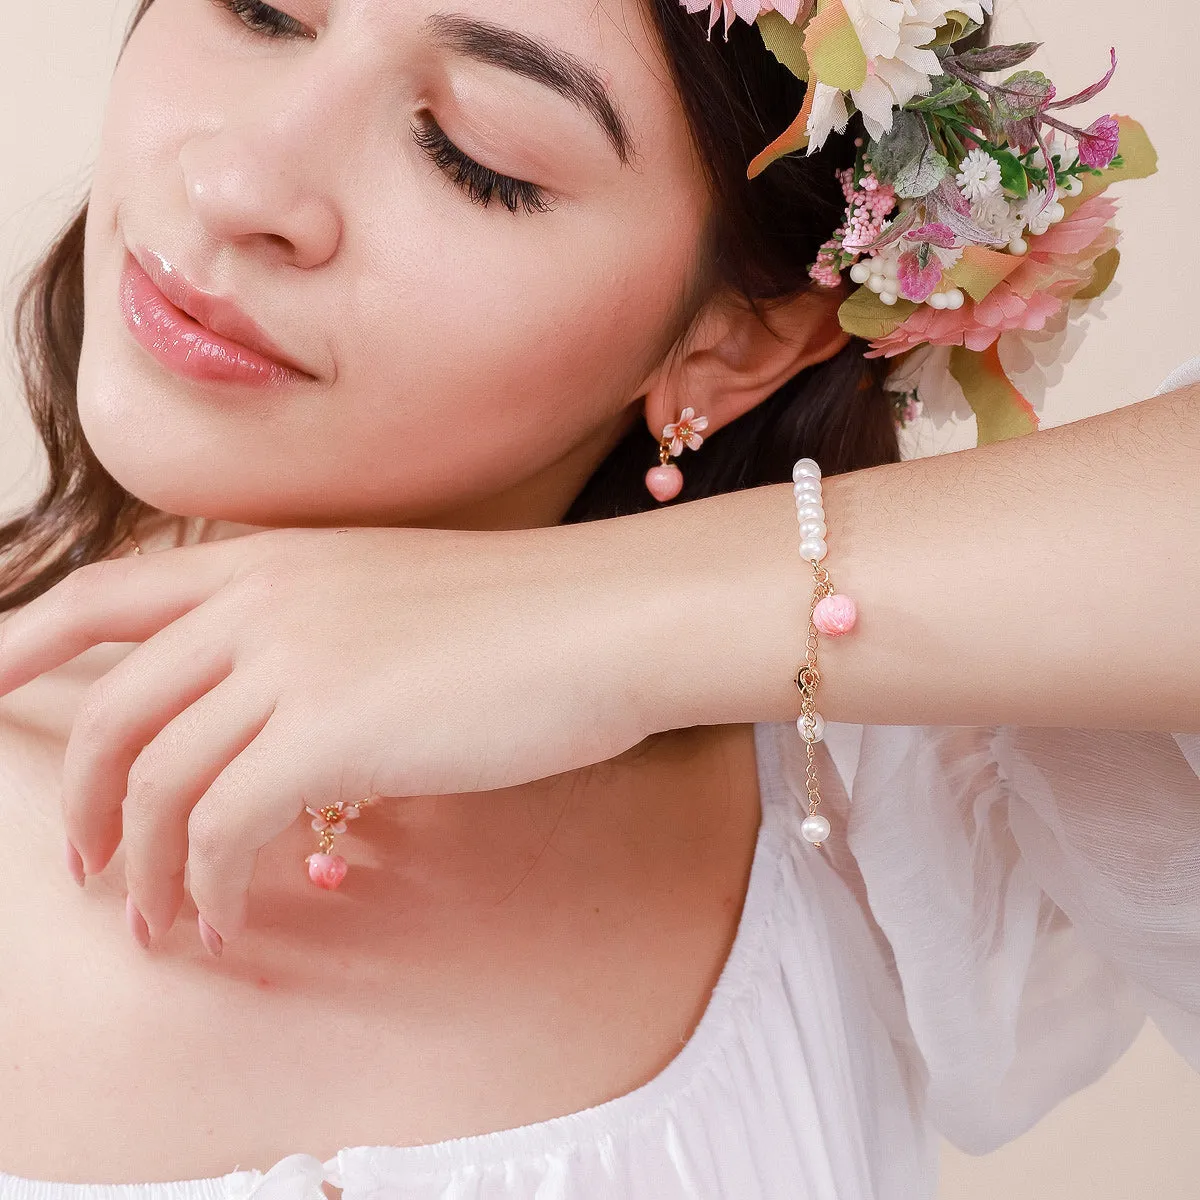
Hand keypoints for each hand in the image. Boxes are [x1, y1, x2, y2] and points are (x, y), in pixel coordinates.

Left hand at [0, 523, 656, 949]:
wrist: (607, 619)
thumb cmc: (526, 617)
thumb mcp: (395, 600)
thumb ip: (316, 636)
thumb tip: (275, 715)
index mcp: (274, 560)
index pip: (108, 590)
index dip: (25, 637)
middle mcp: (263, 600)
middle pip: (113, 707)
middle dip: (84, 799)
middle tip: (90, 863)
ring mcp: (290, 662)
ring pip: (157, 781)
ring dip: (144, 866)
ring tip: (160, 918)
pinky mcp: (328, 731)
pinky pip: (220, 828)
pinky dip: (207, 886)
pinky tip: (231, 917)